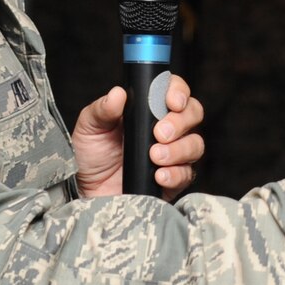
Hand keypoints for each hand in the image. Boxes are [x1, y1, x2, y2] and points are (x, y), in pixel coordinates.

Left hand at [73, 77, 204, 200]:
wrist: (89, 192)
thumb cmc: (90, 156)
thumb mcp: (90, 128)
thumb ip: (102, 110)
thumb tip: (118, 93)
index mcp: (148, 110)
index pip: (174, 91)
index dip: (178, 92)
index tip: (171, 101)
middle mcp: (166, 129)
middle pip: (193, 114)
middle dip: (180, 122)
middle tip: (159, 133)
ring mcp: (173, 154)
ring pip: (195, 144)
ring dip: (178, 149)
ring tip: (155, 156)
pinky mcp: (174, 179)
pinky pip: (187, 174)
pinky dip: (175, 174)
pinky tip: (159, 175)